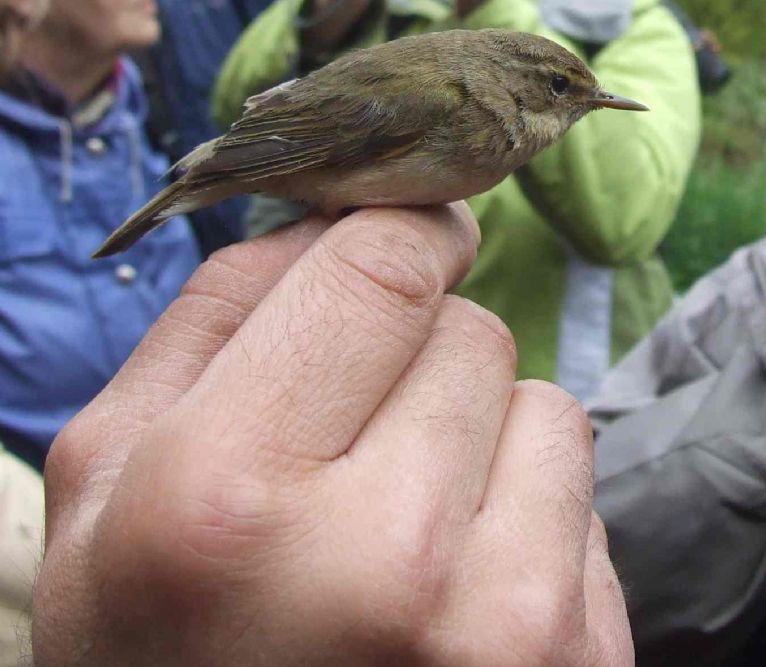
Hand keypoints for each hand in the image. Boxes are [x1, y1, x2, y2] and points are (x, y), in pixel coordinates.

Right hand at [32, 206, 630, 666]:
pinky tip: (459, 595)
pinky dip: (534, 523)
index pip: (384, 263)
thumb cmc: (169, 647)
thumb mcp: (112, 490)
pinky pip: (588, 503)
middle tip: (353, 459)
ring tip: (405, 540)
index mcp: (224, 498)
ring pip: (546, 405)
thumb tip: (344, 208)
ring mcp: (499, 621)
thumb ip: (216, 319)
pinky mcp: (579, 658)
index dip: (399, 238)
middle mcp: (378, 559)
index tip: (398, 253)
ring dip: (487, 444)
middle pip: (471, 330)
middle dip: (420, 365)